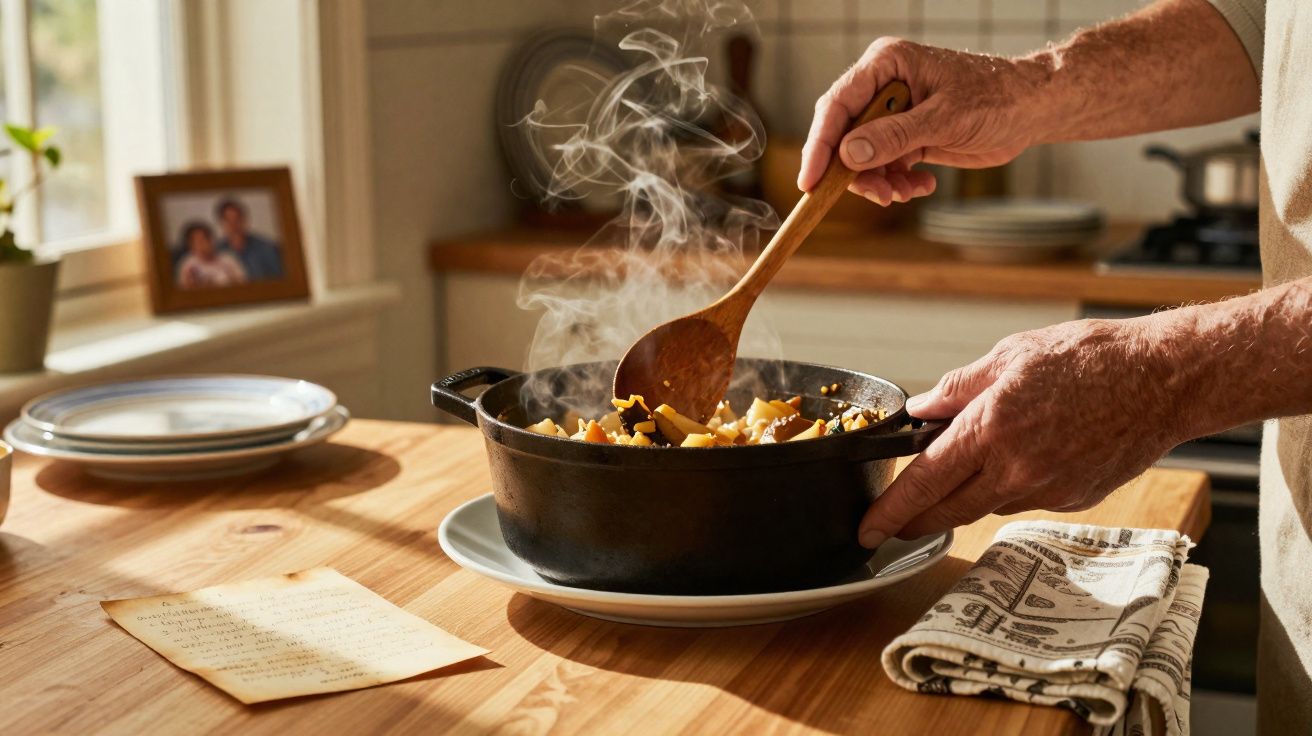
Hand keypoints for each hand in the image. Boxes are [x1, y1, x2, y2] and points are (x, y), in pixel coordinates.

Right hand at [799, 37, 1044, 204]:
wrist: (1031, 109)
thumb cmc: (995, 98)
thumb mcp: (944, 119)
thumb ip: (894, 136)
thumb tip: (849, 154)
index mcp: (885, 64)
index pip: (837, 106)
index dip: (820, 145)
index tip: (810, 182)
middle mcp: (883, 86)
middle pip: (844, 135)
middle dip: (856, 171)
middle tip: (877, 196)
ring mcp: (893, 112)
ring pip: (862, 157)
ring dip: (879, 182)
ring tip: (905, 193)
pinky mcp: (905, 135)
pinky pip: (884, 166)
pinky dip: (898, 183)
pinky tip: (922, 185)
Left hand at [858, 318, 1185, 547]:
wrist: (1166, 379)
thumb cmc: (1091, 358)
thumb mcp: (1010, 356)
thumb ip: (957, 389)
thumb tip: (919, 411)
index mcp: (991, 428)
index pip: (925, 481)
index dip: (891, 510)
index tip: (867, 528)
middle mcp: (1017, 469)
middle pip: (949, 511)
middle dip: (914, 523)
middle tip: (890, 528)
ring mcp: (1048, 490)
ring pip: (988, 503)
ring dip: (969, 493)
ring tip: (974, 461)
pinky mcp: (1074, 499)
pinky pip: (1026, 499)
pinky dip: (1013, 484)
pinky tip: (1029, 456)